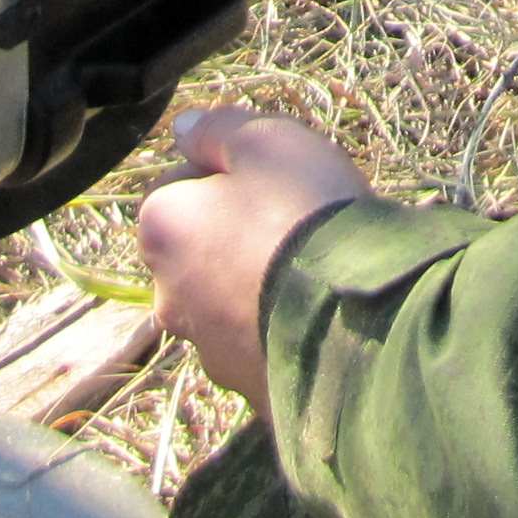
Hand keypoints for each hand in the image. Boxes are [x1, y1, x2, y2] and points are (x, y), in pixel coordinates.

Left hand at [136, 105, 373, 406]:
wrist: (356, 322)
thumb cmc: (304, 215)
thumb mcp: (267, 143)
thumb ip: (217, 129)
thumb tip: (182, 127)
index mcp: (161, 230)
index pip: (177, 186)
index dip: (224, 175)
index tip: (272, 178)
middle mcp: (168, 295)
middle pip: (200, 249)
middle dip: (237, 237)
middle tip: (297, 223)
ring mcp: (207, 350)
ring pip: (228, 302)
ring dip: (257, 287)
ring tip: (317, 273)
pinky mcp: (248, 390)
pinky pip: (261, 347)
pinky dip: (281, 331)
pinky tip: (323, 318)